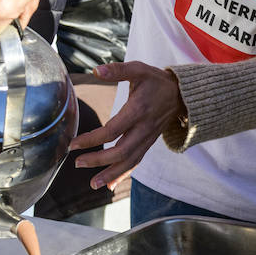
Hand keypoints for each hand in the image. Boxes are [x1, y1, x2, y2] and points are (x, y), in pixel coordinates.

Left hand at [71, 62, 185, 188]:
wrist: (182, 95)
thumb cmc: (156, 81)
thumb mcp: (139, 69)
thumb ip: (118, 70)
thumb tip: (95, 71)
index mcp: (138, 111)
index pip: (112, 131)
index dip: (92, 139)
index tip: (74, 144)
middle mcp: (144, 128)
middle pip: (121, 152)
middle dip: (99, 161)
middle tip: (78, 164)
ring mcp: (148, 138)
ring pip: (130, 161)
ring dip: (111, 174)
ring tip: (93, 184)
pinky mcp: (148, 143)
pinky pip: (136, 162)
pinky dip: (123, 174)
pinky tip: (110, 185)